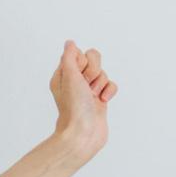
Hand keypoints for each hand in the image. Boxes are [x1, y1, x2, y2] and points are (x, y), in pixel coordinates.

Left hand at [49, 40, 116, 159]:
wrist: (83, 134)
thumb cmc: (74, 107)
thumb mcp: (69, 76)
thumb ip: (70, 57)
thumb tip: (70, 43)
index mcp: (64, 75)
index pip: (79, 53)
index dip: (83, 62)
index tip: (79, 76)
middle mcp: (75, 82)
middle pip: (94, 60)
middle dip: (94, 71)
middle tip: (87, 86)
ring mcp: (88, 91)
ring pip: (103, 73)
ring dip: (101, 83)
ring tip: (93, 97)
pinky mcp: (100, 99)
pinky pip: (111, 85)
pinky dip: (110, 91)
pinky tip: (103, 101)